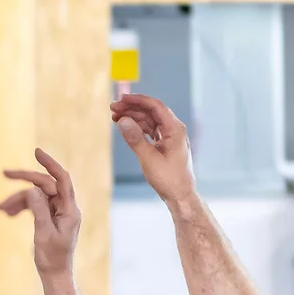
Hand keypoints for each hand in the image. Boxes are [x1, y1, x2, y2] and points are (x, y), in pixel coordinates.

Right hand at [0, 149, 81, 280]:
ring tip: (1, 209)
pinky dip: (21, 207)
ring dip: (18, 199)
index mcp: (70, 210)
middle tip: (5, 174)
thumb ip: (39, 210)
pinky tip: (8, 213)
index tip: (36, 152)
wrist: (54, 275)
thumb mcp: (44, 234)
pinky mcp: (49, 217)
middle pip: (45, 185)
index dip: (50, 164)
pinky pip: (34, 205)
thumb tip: (32, 189)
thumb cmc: (52, 258)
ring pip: (36, 196)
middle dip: (25, 180)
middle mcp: (65, 207)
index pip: (61, 179)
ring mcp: (57, 212)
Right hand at [111, 92, 196, 207]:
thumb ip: (135, 139)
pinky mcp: (166, 144)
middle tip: (113, 108)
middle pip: (151, 112)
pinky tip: (127, 127)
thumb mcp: (149, 159)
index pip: (155, 107)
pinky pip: (151, 130)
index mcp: (175, 129)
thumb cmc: (169, 179)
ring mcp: (170, 136)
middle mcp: (174, 129)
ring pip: (150, 120)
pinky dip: (138, 127)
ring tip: (115, 117)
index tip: (121, 99)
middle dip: (132, 108)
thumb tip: (122, 120)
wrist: (180, 195)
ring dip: (133, 117)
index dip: (137, 101)